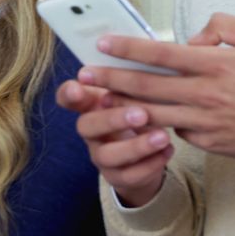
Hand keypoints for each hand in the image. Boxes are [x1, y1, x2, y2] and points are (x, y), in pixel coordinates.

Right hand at [57, 81, 173, 206]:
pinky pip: (130, 175)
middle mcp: (90, 131)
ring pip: (108, 155)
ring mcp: (100, 156)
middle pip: (87, 126)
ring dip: (137, 146)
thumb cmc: (136, 112)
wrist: (143, 155)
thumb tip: (145, 58)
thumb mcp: (131, 94)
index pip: (67, 97)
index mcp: (89, 105)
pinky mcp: (116, 177)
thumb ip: (129, 80)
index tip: (80, 84)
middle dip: (113, 120)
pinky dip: (151, 164)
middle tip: (142, 113)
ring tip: (163, 137)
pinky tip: (168, 151)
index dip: (69, 93)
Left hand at [83, 13, 234, 166]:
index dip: (128, 48)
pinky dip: (155, 123)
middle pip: (146, 86)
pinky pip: (174, 130)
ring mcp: (206, 121)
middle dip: (109, 79)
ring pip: (152, 113)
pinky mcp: (209, 143)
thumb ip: (222, 25)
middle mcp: (207, 94)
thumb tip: (192, 37)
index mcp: (217, 64)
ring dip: (120, 106)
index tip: (102, 43)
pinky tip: (135, 116)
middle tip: (82, 75)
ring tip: (95, 98)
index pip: (161, 54)